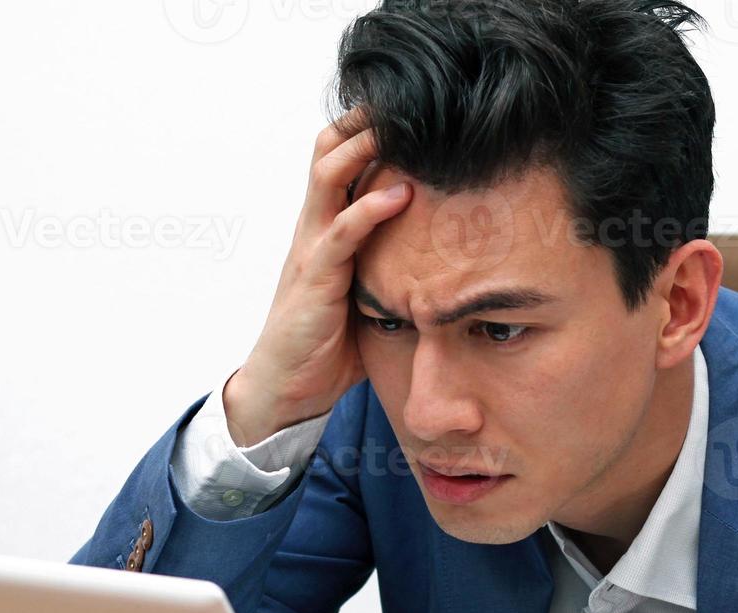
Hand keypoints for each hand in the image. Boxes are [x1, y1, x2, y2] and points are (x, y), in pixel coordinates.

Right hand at [224, 106, 413, 444]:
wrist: (287, 388)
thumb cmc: (329, 343)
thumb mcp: (368, 293)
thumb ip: (393, 265)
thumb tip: (450, 256)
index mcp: (326, 228)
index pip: (338, 159)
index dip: (366, 129)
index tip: (409, 109)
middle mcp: (314, 228)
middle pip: (330, 151)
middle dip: (367, 122)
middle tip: (410, 99)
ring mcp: (311, 249)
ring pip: (330, 177)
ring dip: (366, 148)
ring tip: (403, 126)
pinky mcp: (315, 278)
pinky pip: (341, 234)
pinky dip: (371, 209)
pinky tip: (402, 194)